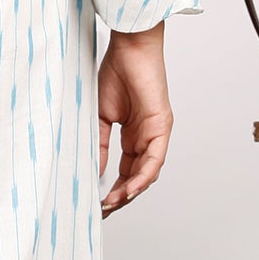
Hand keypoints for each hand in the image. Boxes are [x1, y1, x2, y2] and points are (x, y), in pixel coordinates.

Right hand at [97, 20, 171, 215]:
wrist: (128, 48)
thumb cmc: (115, 73)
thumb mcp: (101, 117)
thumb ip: (102, 145)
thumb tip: (97, 172)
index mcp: (133, 135)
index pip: (126, 171)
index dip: (113, 189)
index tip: (97, 203)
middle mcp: (147, 137)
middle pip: (137, 177)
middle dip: (121, 197)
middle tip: (104, 212)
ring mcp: (156, 133)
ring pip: (147, 173)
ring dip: (130, 191)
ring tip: (112, 204)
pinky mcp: (162, 126)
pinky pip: (155, 159)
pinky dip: (142, 177)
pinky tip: (129, 190)